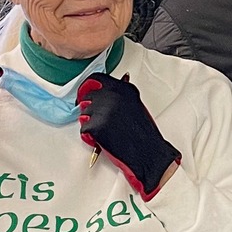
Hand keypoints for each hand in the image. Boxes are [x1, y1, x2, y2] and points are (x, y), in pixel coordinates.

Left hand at [77, 73, 180, 200]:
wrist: (148, 152)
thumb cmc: (145, 134)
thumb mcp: (135, 106)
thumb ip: (120, 96)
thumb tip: (110, 89)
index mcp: (124, 89)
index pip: (97, 78)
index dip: (90, 86)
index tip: (87, 92)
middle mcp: (112, 96)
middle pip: (88, 96)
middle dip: (91, 108)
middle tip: (98, 118)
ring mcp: (103, 110)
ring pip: (84, 113)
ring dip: (91, 122)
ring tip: (106, 131)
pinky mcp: (95, 125)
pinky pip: (84, 128)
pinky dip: (90, 136)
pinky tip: (103, 139)